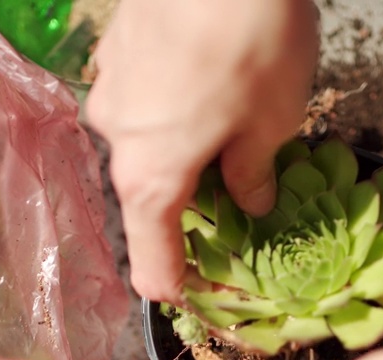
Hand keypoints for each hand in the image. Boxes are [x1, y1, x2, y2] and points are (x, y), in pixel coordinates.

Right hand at [86, 0, 318, 301]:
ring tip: (241, 119)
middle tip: (249, 192)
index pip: (153, 266)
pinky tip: (216, 75)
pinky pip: (146, 96)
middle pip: (152, 200)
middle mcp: (117, 140)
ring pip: (149, 141)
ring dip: (188, 146)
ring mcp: (109, 89)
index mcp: (151, 178)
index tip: (214, 295)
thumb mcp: (273, 124)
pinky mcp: (115, 47)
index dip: (185, 289)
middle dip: (197, 206)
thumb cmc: (252, 43)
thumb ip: (254, 174)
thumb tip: (250, 203)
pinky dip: (176, 104)